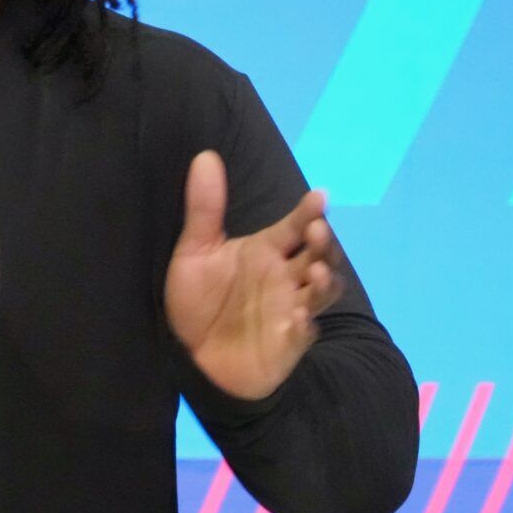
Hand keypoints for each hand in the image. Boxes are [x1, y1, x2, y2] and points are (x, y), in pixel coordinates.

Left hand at [164, 150, 343, 400]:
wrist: (188, 355)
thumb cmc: (197, 300)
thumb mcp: (194, 251)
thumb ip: (204, 208)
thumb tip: (205, 156)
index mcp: (266, 251)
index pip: (295, 226)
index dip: (308, 212)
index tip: (318, 196)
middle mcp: (285, 277)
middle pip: (318, 254)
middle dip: (322, 243)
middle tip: (315, 230)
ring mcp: (290, 309)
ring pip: (322, 291)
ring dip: (325, 281)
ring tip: (315, 271)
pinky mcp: (287, 342)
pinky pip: (304, 332)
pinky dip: (304, 325)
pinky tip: (299, 318)